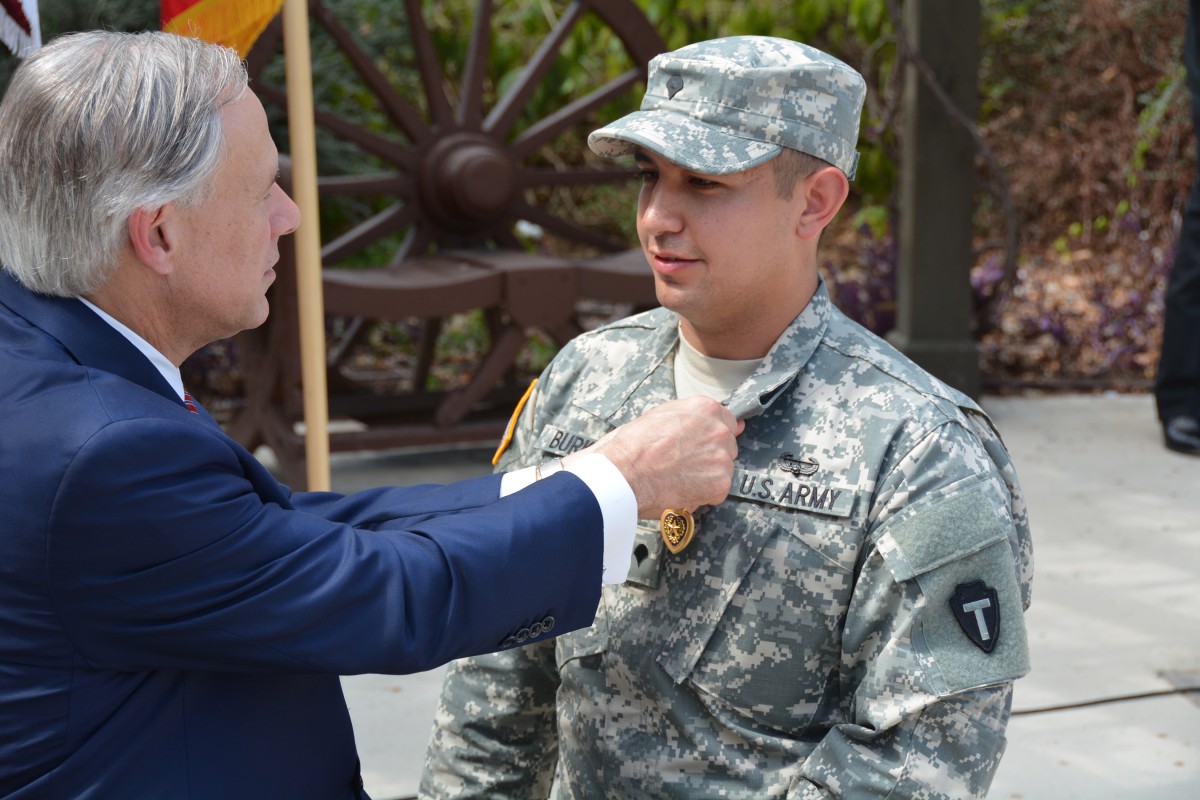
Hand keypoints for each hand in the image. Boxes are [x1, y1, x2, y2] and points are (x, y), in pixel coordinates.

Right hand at [571, 396, 742, 518]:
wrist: (624, 473)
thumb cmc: (633, 446)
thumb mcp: (660, 415)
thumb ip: (690, 417)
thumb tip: (712, 421)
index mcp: (704, 408)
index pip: (726, 419)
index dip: (711, 435)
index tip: (702, 443)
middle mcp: (718, 429)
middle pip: (726, 444)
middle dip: (710, 455)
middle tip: (683, 463)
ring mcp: (721, 457)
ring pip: (723, 468)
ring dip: (706, 475)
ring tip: (678, 476)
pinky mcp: (720, 483)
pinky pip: (718, 490)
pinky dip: (703, 494)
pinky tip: (682, 488)